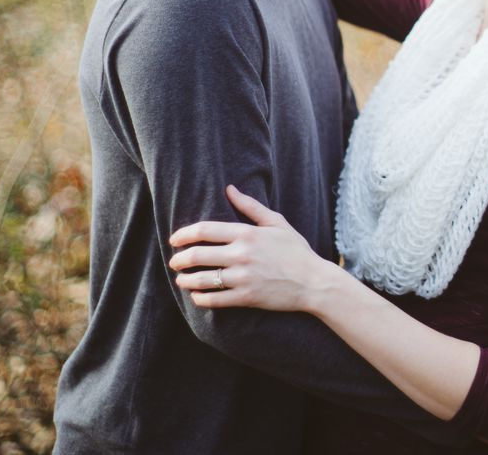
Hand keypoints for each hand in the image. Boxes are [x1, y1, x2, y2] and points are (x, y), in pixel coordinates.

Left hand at [169, 184, 330, 313]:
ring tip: (182, 280)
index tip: (175, 239)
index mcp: (248, 233)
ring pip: (201, 279)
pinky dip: (199, 298)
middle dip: (180, 259)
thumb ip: (251, 206)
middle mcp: (242, 254)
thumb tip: (229, 188)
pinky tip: (197, 295)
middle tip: (175, 261)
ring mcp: (243, 277)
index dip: (184, 234)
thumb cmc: (295, 250)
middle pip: (198, 254)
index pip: (205, 230)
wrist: (312, 281)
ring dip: (185, 280)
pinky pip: (213, 300)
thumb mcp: (277, 223)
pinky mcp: (245, 297)